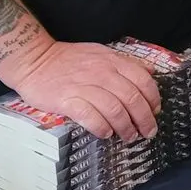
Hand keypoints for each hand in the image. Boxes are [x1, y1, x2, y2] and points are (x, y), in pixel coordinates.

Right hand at [5, 41, 161, 141]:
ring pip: (115, 110)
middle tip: (147, 132)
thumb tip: (150, 71)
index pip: (142, 80)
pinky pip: (90, 117)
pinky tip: (106, 134)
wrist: (35, 60)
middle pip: (132, 98)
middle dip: (144, 119)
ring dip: (126, 127)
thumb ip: (124, 63)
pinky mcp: (67, 100)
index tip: (155, 111)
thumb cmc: (68, 59)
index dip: (153, 98)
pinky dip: (102, 127)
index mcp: (112, 61)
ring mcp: (84, 86)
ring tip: (128, 136)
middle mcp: (102, 73)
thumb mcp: (101, 53)